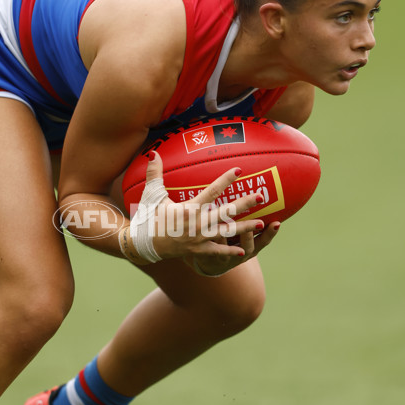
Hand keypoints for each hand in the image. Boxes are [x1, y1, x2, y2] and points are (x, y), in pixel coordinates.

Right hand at [131, 151, 278, 272]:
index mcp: (189, 209)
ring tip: (262, 224)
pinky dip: (229, 252)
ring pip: (227, 233)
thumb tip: (153, 153)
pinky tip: (243, 250)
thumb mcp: (152, 195)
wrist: (142, 244)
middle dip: (245, 204)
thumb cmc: (147, 217)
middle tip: (261, 196)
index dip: (226, 179)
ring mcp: (199, 239)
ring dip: (245, 228)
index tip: (239, 170)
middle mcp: (197, 224)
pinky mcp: (197, 251)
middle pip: (226, 212)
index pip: (212, 191)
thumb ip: (155, 173)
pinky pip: (216, 251)